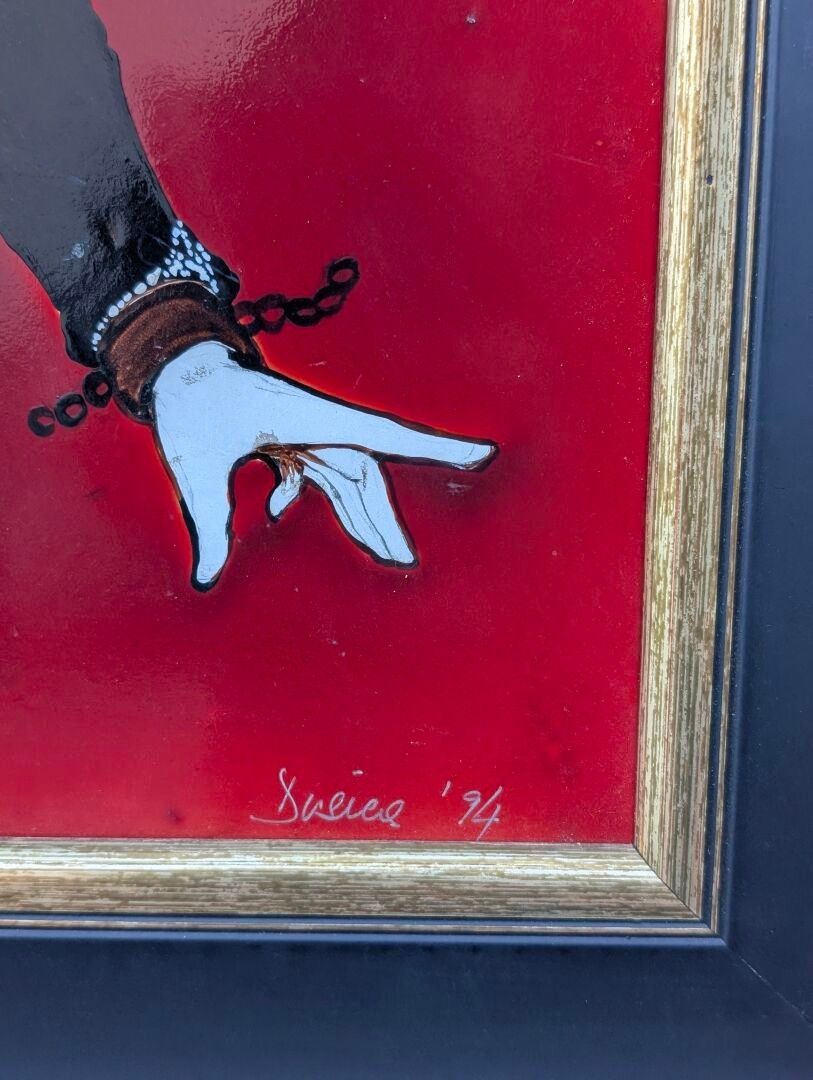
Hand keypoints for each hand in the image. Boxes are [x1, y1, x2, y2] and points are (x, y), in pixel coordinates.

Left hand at [153, 341, 495, 588]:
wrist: (172, 365)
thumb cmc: (189, 404)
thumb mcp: (196, 466)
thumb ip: (207, 522)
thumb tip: (206, 578)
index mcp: (311, 421)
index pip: (385, 438)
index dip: (436, 450)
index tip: (483, 454)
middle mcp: (318, 426)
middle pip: (365, 476)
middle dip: (384, 521)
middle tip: (403, 562)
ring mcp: (304, 430)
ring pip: (345, 477)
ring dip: (359, 516)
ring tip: (382, 555)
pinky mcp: (287, 436)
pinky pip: (312, 471)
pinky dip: (300, 495)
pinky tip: (275, 514)